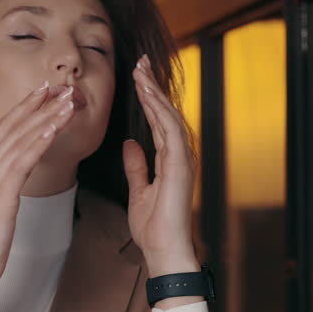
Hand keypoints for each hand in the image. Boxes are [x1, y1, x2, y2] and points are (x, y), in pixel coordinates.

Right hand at [0, 83, 76, 311]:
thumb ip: (1, 185)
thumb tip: (15, 172)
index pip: (4, 129)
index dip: (24, 107)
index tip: (43, 89)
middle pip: (11, 127)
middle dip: (37, 103)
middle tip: (59, 84)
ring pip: (19, 139)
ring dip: (44, 117)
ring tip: (66, 100)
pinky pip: (22, 162)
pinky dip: (38, 141)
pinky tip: (54, 129)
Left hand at [124, 55, 198, 275]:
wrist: (163, 250)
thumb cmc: (154, 228)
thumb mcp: (138, 191)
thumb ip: (137, 166)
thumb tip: (130, 144)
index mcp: (169, 160)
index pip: (158, 121)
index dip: (148, 98)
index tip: (137, 76)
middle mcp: (179, 155)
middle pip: (165, 113)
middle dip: (152, 86)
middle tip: (140, 61)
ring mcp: (182, 159)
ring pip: (168, 116)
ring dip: (154, 92)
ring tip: (141, 70)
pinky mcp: (181, 165)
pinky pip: (169, 130)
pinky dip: (159, 110)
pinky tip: (147, 93)